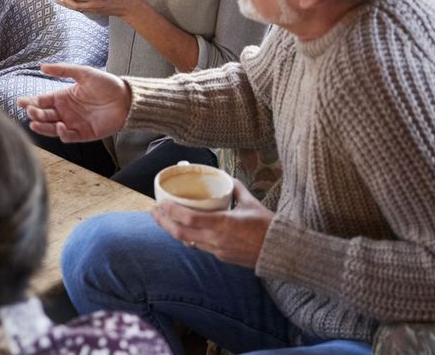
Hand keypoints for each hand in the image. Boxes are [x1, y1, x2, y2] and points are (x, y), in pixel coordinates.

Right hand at [17, 62, 131, 141]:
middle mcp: (65, 111)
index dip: (30, 102)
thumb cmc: (106, 84)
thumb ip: (63, 70)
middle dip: (34, 114)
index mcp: (63, 97)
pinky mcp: (83, 134)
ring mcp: (73, 123)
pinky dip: (61, 133)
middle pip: (44, 115)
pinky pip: (68, 136)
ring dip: (42, 126)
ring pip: (51, 128)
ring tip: (34, 123)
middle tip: (30, 111)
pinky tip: (60, 125)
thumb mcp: (83, 73)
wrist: (126, 99)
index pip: (42, 101)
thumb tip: (42, 66)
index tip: (20, 102)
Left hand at [151, 180, 273, 268]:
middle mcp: (217, 240)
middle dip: (164, 222)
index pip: (189, 219)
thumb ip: (236, 189)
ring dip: (173, 231)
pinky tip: (182, 230)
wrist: (280, 251)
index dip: (171, 212)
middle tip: (153, 211)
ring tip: (162, 220)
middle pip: (181, 233)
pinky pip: (200, 247)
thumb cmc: (268, 226)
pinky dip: (188, 238)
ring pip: (188, 242)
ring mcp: (218, 251)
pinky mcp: (222, 257)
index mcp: (223, 224)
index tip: (160, 203)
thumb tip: (226, 178)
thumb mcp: (251, 203)